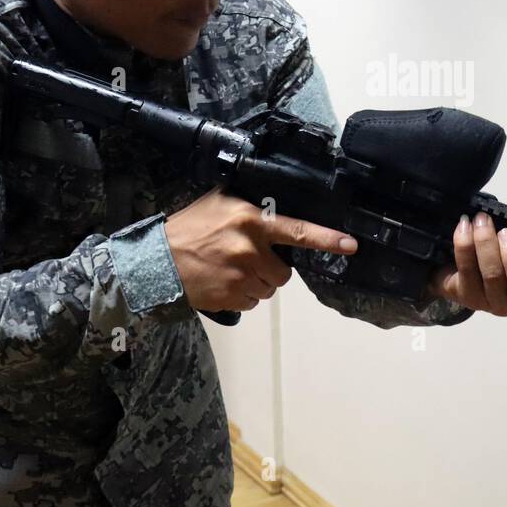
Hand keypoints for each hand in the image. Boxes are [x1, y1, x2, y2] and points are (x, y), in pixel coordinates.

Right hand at [165, 187, 357, 312]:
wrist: (156, 261)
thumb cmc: (188, 228)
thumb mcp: (219, 203)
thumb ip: (249, 205)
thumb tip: (274, 205)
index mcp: (251, 221)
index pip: (297, 231)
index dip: (327, 239)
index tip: (350, 245)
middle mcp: (250, 249)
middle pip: (283, 273)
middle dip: (270, 269)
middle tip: (248, 260)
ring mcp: (241, 276)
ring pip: (268, 290)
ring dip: (256, 283)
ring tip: (230, 270)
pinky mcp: (230, 297)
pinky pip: (251, 303)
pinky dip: (241, 297)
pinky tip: (223, 283)